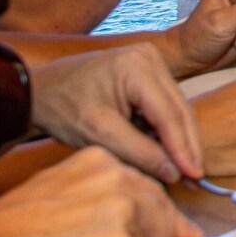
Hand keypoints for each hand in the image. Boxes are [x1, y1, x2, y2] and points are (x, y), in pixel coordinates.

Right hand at [0, 147, 200, 236]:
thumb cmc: (7, 236)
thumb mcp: (59, 196)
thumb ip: (102, 204)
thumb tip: (139, 227)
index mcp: (101, 162)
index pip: (149, 190)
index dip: (167, 220)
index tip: (186, 235)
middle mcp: (119, 181)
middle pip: (161, 222)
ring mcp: (124, 215)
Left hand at [29, 46, 204, 183]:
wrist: (39, 91)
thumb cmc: (63, 107)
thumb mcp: (98, 133)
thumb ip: (139, 152)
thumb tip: (174, 173)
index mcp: (138, 67)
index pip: (169, 114)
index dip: (184, 148)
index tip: (195, 176)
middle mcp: (151, 58)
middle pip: (180, 110)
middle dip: (187, 146)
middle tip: (196, 178)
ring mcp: (151, 63)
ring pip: (176, 109)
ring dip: (180, 140)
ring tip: (185, 171)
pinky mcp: (148, 73)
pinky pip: (165, 106)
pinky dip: (167, 131)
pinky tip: (170, 153)